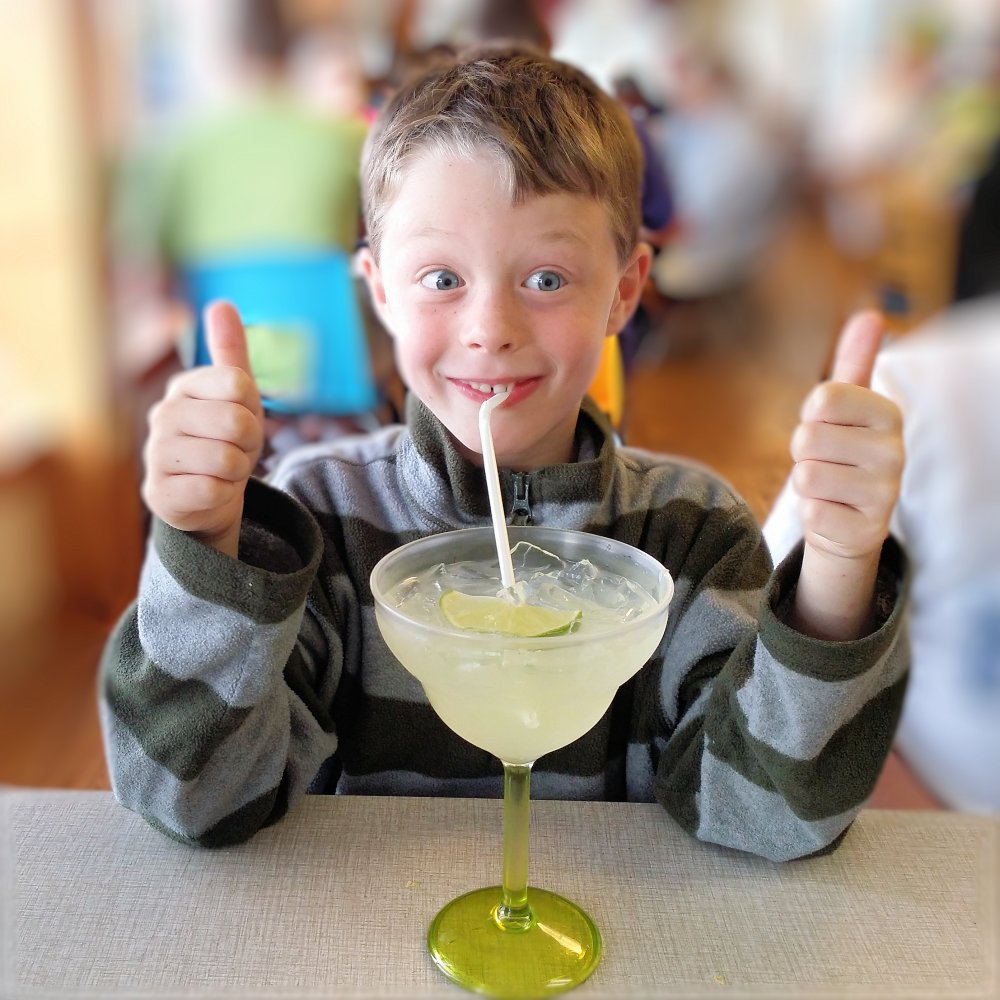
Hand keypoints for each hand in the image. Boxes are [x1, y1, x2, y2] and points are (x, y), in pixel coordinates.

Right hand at [142, 301, 263, 557]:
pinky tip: (209, 491)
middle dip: (250, 444)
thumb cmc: (223, 441)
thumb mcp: (236, 397)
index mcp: (184, 385)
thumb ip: (230, 353)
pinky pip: (215, 490)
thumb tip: (221, 304)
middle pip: (237, 423)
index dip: (254, 408)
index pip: (239, 383)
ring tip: (223, 471)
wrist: (205, 497)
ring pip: (228, 460)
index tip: (243, 419)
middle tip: (235, 450)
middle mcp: (163, 415)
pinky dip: (223, 494)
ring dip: (237, 471)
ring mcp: (156, 454)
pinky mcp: (159, 493)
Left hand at [788, 311, 903, 638]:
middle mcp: (895, 452)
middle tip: (825, 462)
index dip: (810, 416)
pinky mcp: (866, 530)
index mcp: (888, 414)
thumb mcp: (846, 409)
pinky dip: (811, 512)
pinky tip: (833, 512)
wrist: (847, 521)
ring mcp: (885, 494)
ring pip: (805, 475)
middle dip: (803, 452)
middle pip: (807, 437)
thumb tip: (870, 315)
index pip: (823, 397)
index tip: (827, 428)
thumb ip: (853, 363)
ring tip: (829, 486)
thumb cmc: (840, 455)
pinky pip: (810, 510)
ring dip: (805, 484)